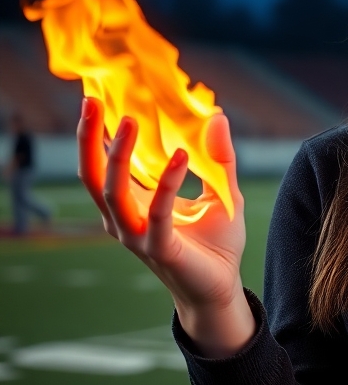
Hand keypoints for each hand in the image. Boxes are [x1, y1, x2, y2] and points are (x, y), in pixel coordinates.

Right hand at [77, 97, 253, 356]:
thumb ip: (219, 157)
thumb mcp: (222, 192)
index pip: (105, 163)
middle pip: (92, 174)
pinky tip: (181, 156)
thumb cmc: (217, 244)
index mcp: (135, 203)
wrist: (223, 288)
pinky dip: (166, 182)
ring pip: (113, 191)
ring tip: (127, 120)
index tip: (96, 97)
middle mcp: (126, 218)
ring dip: (118, 155)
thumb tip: (218, 115)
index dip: (96, 132)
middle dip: (88, 137)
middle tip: (91, 100)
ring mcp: (138, 235)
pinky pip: (157, 212)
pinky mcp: (160, 248)